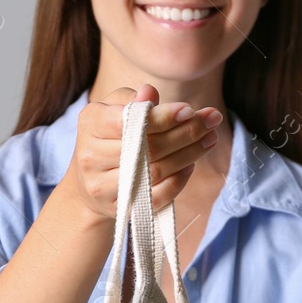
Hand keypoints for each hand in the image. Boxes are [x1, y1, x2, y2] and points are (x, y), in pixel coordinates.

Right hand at [59, 83, 222, 227]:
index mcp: (91, 123)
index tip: (190, 110)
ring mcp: (102, 186)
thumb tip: (150, 94)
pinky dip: (177, 181)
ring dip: (188, 154)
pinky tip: (190, 165)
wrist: (89, 186)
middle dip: (185, 133)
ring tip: (210, 139)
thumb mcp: (115, 109)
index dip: (162, 117)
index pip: (129, 120)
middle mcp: (91, 156)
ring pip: (154, 171)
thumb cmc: (110, 137)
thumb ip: (132, 99)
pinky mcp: (118, 208)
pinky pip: (155, 197)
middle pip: (147, 146)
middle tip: (212, 121)